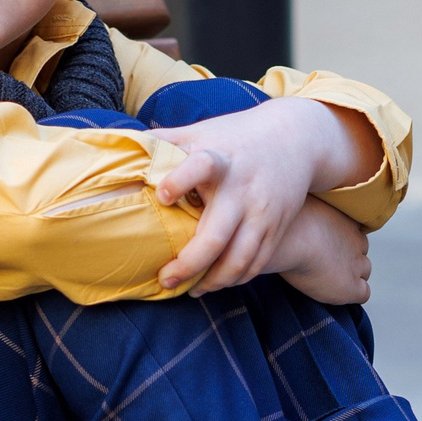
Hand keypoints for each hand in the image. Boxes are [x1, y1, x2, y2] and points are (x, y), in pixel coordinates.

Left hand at [154, 96, 381, 294]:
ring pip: (239, 259)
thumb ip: (166, 141)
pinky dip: (235, 279)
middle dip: (189, 264)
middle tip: (165, 278)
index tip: (162, 195)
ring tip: (190, 289)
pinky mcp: (276, 226)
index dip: (179, 180)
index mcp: (219, 160)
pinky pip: (256, 263)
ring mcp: (262, 211)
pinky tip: (215, 283)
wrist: (296, 138)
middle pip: (216, 236)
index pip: (200, 167)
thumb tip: (124, 145)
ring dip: (213, 281)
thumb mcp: (203, 131)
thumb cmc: (236, 136)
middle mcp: (242, 189)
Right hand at [271, 198, 371, 304]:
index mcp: (345, 219)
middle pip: (360, 249)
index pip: (352, 230)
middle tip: (323, 262)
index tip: (323, 244)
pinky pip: (363, 294)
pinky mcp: (352, 286)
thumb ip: (308, 211)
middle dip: (347, 256)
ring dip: (350, 274)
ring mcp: (356, 263)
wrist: (292, 239)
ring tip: (327, 278)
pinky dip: (351, 295)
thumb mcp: (299, 206)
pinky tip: (332, 293)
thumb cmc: (288, 222)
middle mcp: (355, 240)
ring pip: (364, 270)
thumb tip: (297, 208)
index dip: (339, 240)